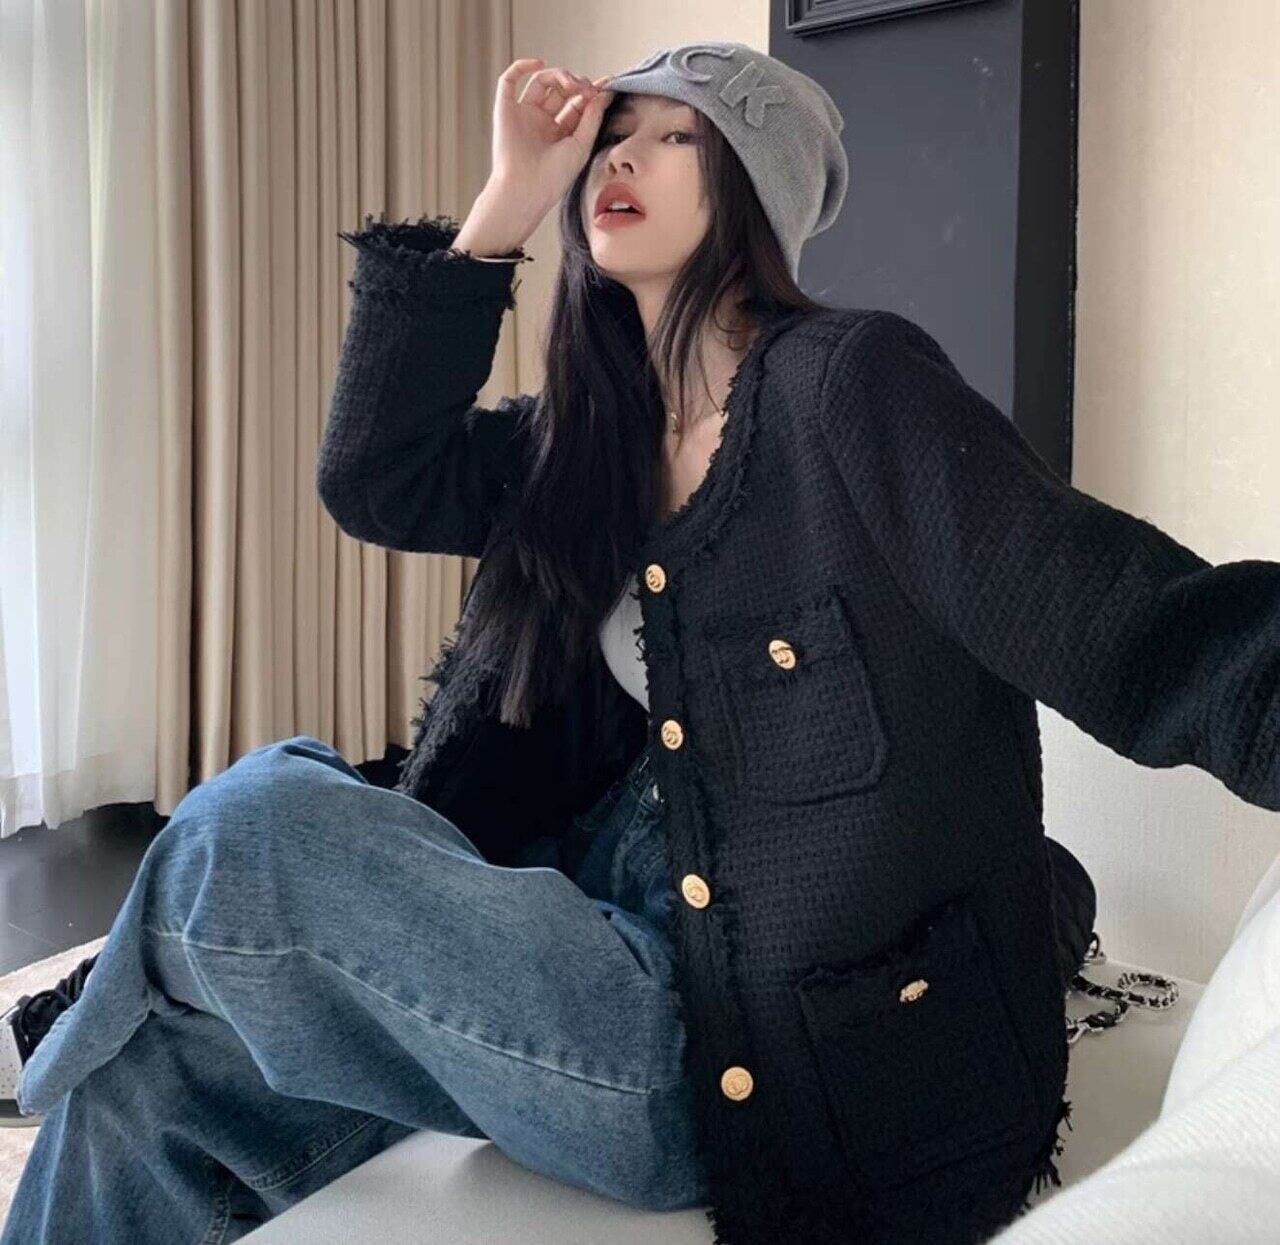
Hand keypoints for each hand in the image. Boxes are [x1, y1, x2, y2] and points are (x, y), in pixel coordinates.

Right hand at [489, 58, 613, 219]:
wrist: (525, 189)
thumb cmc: (553, 177)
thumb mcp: (581, 146)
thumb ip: (592, 118)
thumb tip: (604, 93)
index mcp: (560, 134)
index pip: (577, 104)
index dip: (590, 91)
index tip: (607, 83)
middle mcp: (542, 123)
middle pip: (561, 90)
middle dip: (577, 84)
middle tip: (587, 90)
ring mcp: (523, 115)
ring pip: (541, 81)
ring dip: (559, 75)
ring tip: (572, 84)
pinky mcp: (505, 110)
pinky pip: (509, 80)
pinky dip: (522, 66)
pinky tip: (540, 63)